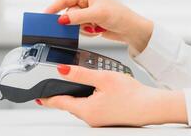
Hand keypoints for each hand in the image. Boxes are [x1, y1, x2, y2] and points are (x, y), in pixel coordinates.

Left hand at [36, 65, 187, 126]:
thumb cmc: (132, 95)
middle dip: (62, 96)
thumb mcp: (103, 78)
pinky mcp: (107, 118)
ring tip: (76, 85)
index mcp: (87, 110)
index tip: (39, 96)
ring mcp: (99, 120)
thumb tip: (63, 70)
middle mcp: (91, 118)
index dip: (48, 98)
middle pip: (70, 105)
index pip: (60, 103)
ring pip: (81, 106)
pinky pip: (91, 108)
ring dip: (76, 96)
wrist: (151, 107)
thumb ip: (81, 74)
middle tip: (57, 86)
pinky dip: (88, 99)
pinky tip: (94, 91)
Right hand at [45, 0, 152, 52]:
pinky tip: (98, 30)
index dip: (54, 7)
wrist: (130, 29)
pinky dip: (88, 32)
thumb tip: (61, 19)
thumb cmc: (119, 15)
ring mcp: (88, 14)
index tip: (45, 15)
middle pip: (69, 13)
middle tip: (85, 25)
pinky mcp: (91, 23)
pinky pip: (81, 30)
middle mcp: (86, 2)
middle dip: (76, 22)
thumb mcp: (97, 14)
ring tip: (96, 27)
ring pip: (74, 23)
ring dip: (84, 28)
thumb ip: (77, 17)